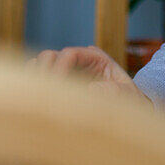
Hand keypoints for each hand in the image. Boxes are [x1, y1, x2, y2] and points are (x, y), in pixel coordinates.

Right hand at [32, 45, 150, 105]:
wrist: (128, 110)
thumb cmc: (128, 101)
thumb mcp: (127, 95)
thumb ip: (113, 91)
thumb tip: (92, 89)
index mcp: (96, 57)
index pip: (69, 54)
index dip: (59, 69)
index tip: (56, 88)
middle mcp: (78, 60)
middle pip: (50, 56)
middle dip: (44, 73)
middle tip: (42, 95)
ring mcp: (67, 70)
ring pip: (40, 66)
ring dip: (36, 79)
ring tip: (36, 98)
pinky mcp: (60, 83)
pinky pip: (40, 79)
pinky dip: (35, 87)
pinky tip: (35, 100)